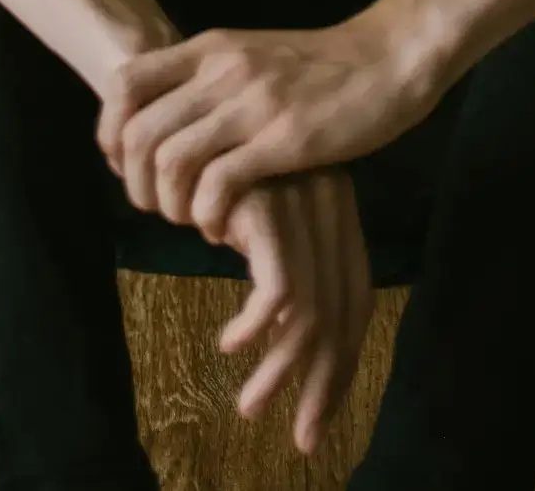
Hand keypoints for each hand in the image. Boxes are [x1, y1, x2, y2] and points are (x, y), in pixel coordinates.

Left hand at [95, 11, 433, 240]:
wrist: (391, 57)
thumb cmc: (325, 66)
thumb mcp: (255, 56)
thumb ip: (212, 78)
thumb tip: (168, 120)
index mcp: (210, 48)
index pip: (123, 83)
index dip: (109, 134)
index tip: (128, 168)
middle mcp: (221, 70)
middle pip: (136, 135)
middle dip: (136, 187)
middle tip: (161, 210)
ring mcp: (252, 103)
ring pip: (169, 163)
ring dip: (170, 207)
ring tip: (194, 221)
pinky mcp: (285, 138)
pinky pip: (217, 186)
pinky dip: (208, 217)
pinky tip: (226, 228)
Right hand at [217, 168, 374, 456]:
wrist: (177, 98)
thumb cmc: (213, 163)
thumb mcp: (260, 214)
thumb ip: (282, 257)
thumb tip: (290, 336)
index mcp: (338, 210)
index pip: (357, 302)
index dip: (344, 362)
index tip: (320, 413)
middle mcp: (331, 207)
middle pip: (344, 316)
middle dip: (324, 386)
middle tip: (303, 437)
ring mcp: (302, 204)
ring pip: (311, 313)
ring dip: (280, 371)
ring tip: (250, 404)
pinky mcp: (269, 206)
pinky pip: (278, 289)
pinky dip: (256, 327)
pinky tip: (228, 343)